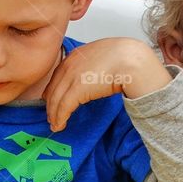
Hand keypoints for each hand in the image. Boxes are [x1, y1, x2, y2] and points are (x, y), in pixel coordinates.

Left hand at [43, 38, 170, 131]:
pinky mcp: (77, 89)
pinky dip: (60, 118)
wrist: (132, 60)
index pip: (58, 75)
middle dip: (50, 104)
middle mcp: (70, 64)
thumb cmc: (126, 58)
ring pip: (56, 99)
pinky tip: (60, 126)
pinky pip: (63, 107)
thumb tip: (95, 76)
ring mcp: (72, 76)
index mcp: (76, 55)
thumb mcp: (103, 57)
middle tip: (51, 116)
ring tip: (55, 125)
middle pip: (53, 88)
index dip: (53, 90)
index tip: (51, 100)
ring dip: (54, 114)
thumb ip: (93, 64)